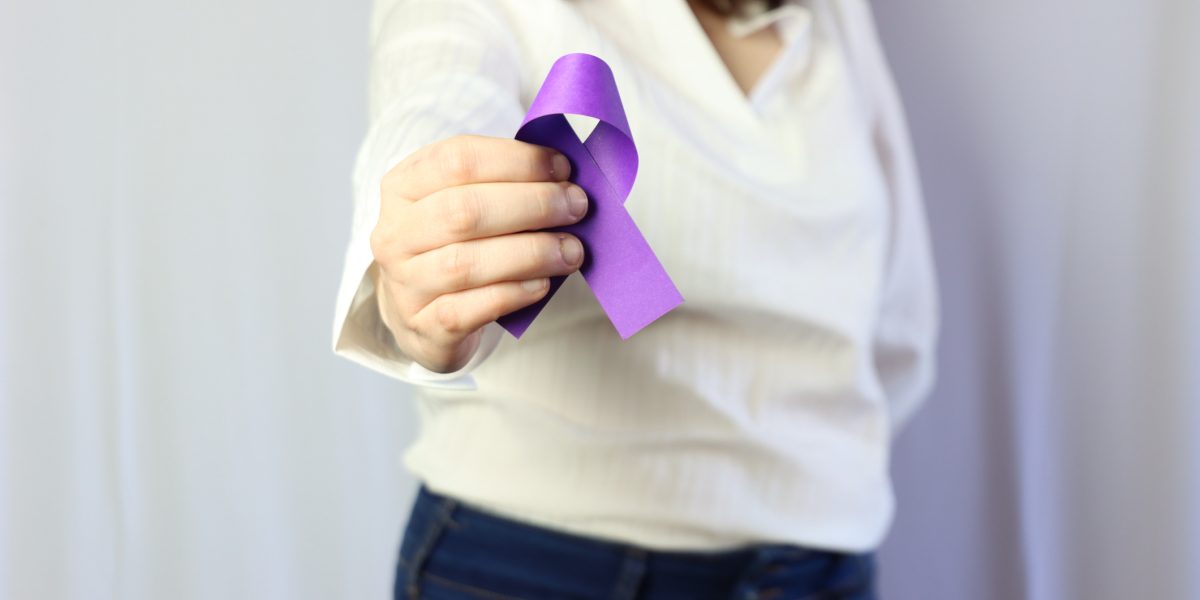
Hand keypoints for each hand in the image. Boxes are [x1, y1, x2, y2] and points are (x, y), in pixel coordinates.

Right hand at [369, 135, 587, 372]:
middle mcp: (396, 234)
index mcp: (404, 187)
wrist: (420, 315)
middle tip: (576, 206)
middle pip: (464, 211)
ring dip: (530, 253)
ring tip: (570, 250)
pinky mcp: (423, 327)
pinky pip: (469, 309)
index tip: (563, 168)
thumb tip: (566, 177)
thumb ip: (505, 184)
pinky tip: (542, 283)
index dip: (517, 160)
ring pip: (466, 263)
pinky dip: (512, 293)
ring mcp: (404, 284)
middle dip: (532, 205)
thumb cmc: (454, 247)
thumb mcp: (464, 202)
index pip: (458, 160)